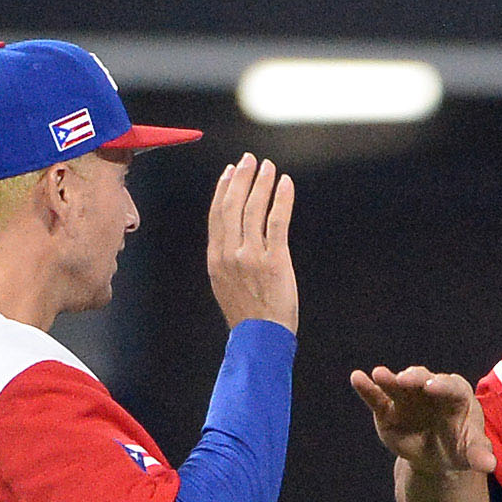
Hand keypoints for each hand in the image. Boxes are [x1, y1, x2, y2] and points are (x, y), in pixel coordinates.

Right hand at [204, 152, 300, 333]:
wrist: (259, 341)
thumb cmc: (248, 317)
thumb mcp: (226, 286)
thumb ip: (227, 261)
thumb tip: (233, 240)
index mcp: (215, 259)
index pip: (217, 214)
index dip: (224, 189)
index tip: (230, 171)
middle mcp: (229, 254)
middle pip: (232, 205)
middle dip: (241, 178)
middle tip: (250, 160)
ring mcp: (251, 257)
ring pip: (253, 209)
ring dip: (261, 184)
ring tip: (269, 167)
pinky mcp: (274, 261)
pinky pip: (277, 222)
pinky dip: (281, 199)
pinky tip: (285, 184)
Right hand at [348, 365, 488, 478]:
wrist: (437, 455)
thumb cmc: (460, 446)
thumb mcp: (471, 452)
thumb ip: (479, 454)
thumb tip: (489, 465)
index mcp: (456, 394)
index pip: (450, 386)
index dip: (441, 385)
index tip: (432, 386)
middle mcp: (430, 388)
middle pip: (422, 379)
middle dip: (414, 378)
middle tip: (405, 379)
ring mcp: (407, 396)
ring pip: (398, 384)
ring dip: (388, 379)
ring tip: (379, 374)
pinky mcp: (388, 408)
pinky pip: (377, 396)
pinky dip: (367, 387)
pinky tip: (357, 378)